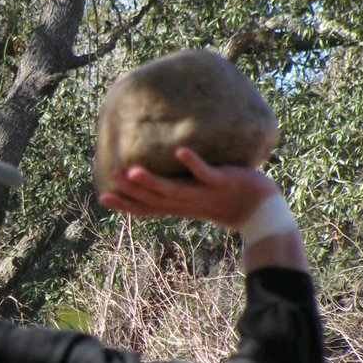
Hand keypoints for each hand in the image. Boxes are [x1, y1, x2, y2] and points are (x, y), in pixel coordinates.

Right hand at [98, 147, 278, 231]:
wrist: (260, 210)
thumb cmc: (228, 201)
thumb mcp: (198, 196)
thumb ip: (179, 187)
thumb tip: (163, 172)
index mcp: (180, 207)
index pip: (147, 209)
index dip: (125, 205)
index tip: (102, 198)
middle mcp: (187, 202)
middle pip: (154, 199)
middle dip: (131, 191)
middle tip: (110, 178)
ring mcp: (204, 193)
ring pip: (174, 189)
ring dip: (153, 181)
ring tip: (133, 171)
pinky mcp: (222, 182)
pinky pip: (206, 172)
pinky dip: (192, 163)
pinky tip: (180, 151)